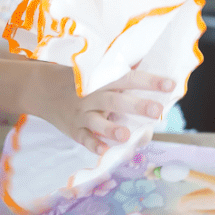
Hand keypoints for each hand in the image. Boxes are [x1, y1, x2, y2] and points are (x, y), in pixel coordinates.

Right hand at [32, 63, 174, 154]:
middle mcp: (92, 96)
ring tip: (127, 136)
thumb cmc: (79, 81)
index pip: (128, 79)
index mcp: (102, 80)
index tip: (170, 84)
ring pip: (97, 122)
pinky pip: (83, 138)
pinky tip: (104, 151)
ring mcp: (81, 114)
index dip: (149, 81)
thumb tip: (149, 64)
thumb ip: (120, 74)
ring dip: (111, 129)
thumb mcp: (96, 72)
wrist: (43, 89)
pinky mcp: (73, 129)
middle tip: (156, 110)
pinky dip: (92, 144)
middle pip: (115, 101)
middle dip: (136, 106)